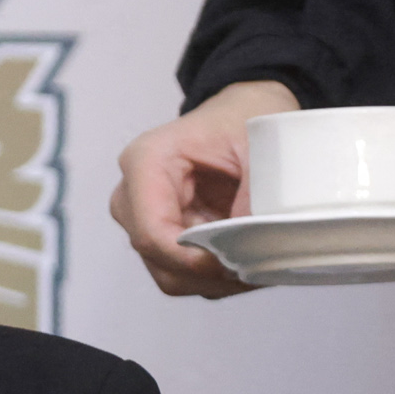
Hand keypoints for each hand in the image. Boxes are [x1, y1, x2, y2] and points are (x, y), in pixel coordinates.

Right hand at [109, 81, 299, 298]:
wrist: (241, 115)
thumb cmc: (242, 119)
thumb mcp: (260, 144)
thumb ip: (256, 194)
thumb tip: (253, 244)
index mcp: (146, 161)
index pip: (151, 232)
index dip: (190, 259)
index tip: (232, 264)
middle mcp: (134, 194)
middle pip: (158, 259)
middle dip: (208, 271)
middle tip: (256, 262)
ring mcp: (144, 219)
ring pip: (170, 275)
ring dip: (214, 278)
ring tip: (257, 260)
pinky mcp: (162, 238)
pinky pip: (184, 275)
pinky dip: (217, 277)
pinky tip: (246, 257)